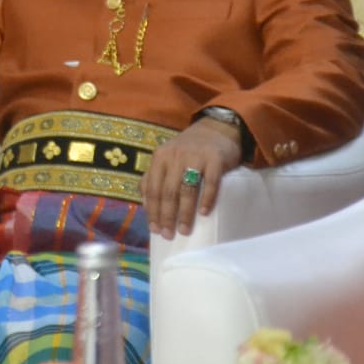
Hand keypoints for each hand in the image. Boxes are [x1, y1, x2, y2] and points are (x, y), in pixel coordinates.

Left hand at [145, 118, 243, 239]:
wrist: (217, 128)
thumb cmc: (189, 149)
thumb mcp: (167, 158)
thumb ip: (155, 176)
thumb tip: (146, 203)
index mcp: (160, 157)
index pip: (152, 188)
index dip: (152, 211)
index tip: (154, 230)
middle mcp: (175, 156)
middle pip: (168, 191)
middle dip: (167, 216)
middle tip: (168, 235)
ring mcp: (195, 156)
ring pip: (186, 189)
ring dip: (185, 212)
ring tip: (184, 230)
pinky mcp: (215, 159)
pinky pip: (211, 182)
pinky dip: (207, 199)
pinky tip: (204, 213)